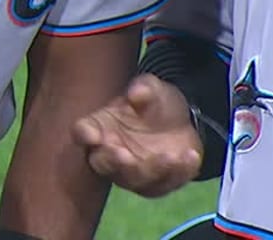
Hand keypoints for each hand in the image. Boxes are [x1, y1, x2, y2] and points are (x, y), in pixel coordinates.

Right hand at [70, 73, 203, 197]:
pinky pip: (165, 184)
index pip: (82, 132)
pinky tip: (189, 156)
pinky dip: (178, 173)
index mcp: (100, 127)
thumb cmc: (154, 103)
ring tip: (169, 156)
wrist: (179, 123)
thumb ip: (145, 88)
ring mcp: (133, 173)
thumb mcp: (153, 88)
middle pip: (103, 164)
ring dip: (150, 171)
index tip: (92, 135)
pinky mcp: (158, 184)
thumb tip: (138, 93)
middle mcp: (110, 154)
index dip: (84, 135)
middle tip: (123, 155)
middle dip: (112, 162)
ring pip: (134, 180)